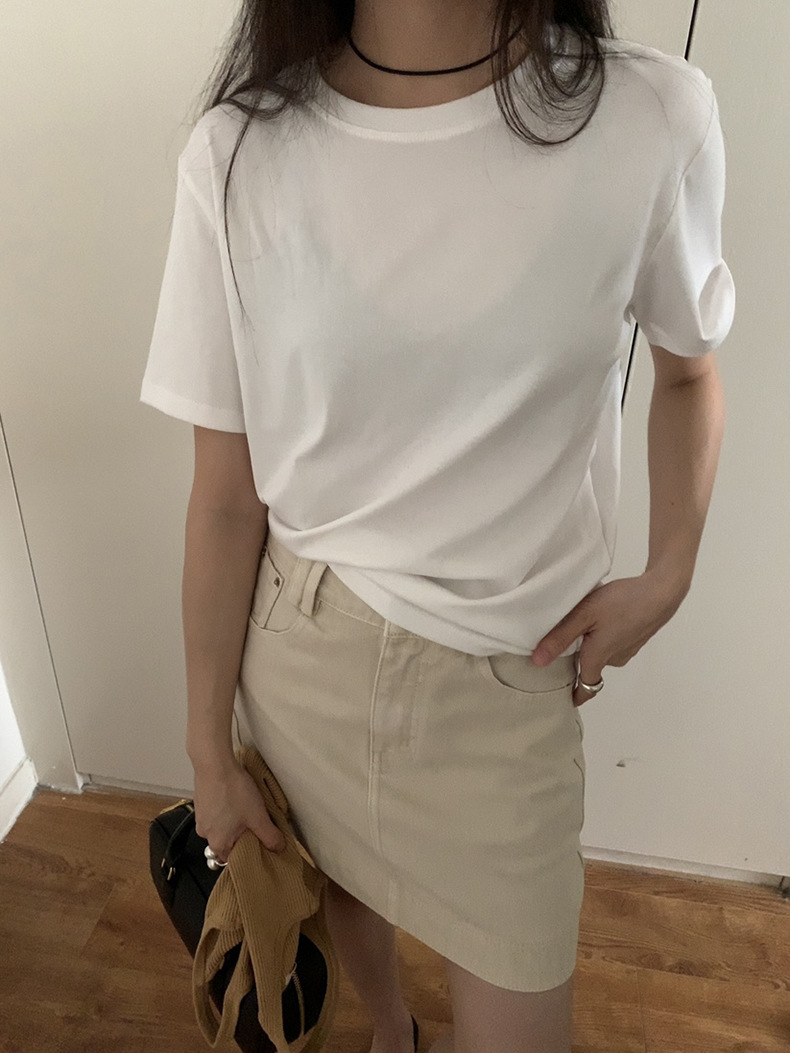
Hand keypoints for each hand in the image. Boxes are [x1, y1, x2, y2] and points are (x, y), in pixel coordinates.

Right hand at [193, 755, 286, 862]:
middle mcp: (205, 834)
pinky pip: (216, 813)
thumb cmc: (233, 791)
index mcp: (218, 843)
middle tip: (256, 823)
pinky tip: (236, 797)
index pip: (234, 859)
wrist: (215, 764)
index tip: (259, 845)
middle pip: (228, 842)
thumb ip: (269, 836)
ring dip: (234, 821)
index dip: (249, 853)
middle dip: (242, 835)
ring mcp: (201, 818)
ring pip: (222, 827)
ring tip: (247, 807)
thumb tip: (278, 848)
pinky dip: (226, 810)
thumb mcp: (258, 816)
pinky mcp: (201, 803)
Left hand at [530, 572, 685, 706]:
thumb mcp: (584, 615)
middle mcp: (614, 659)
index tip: (564, 698)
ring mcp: (628, 649)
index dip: (575, 695)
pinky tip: (602, 617)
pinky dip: (604, 636)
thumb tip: (537, 662)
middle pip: (590, 666)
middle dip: (577, 660)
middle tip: (560, 644)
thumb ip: (560, 637)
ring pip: (602, 653)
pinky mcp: (636, 637)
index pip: (586, 687)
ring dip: (591, 645)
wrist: (661, 592)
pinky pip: (613, 643)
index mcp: (598, 657)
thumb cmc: (621, 602)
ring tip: (580, 624)